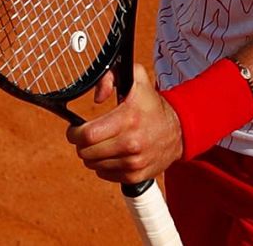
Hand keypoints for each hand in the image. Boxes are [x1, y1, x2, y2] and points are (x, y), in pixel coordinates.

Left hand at [65, 63, 183, 184]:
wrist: (178, 130)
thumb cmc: (151, 104)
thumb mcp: (135, 78)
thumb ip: (110, 76)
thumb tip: (97, 97)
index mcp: (128, 119)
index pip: (87, 135)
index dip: (74, 133)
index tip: (74, 129)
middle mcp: (131, 144)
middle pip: (87, 152)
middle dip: (80, 144)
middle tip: (86, 136)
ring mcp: (134, 163)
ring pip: (94, 165)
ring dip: (91, 155)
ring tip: (100, 144)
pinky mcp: (136, 176)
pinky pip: (105, 175)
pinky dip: (102, 166)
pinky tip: (110, 155)